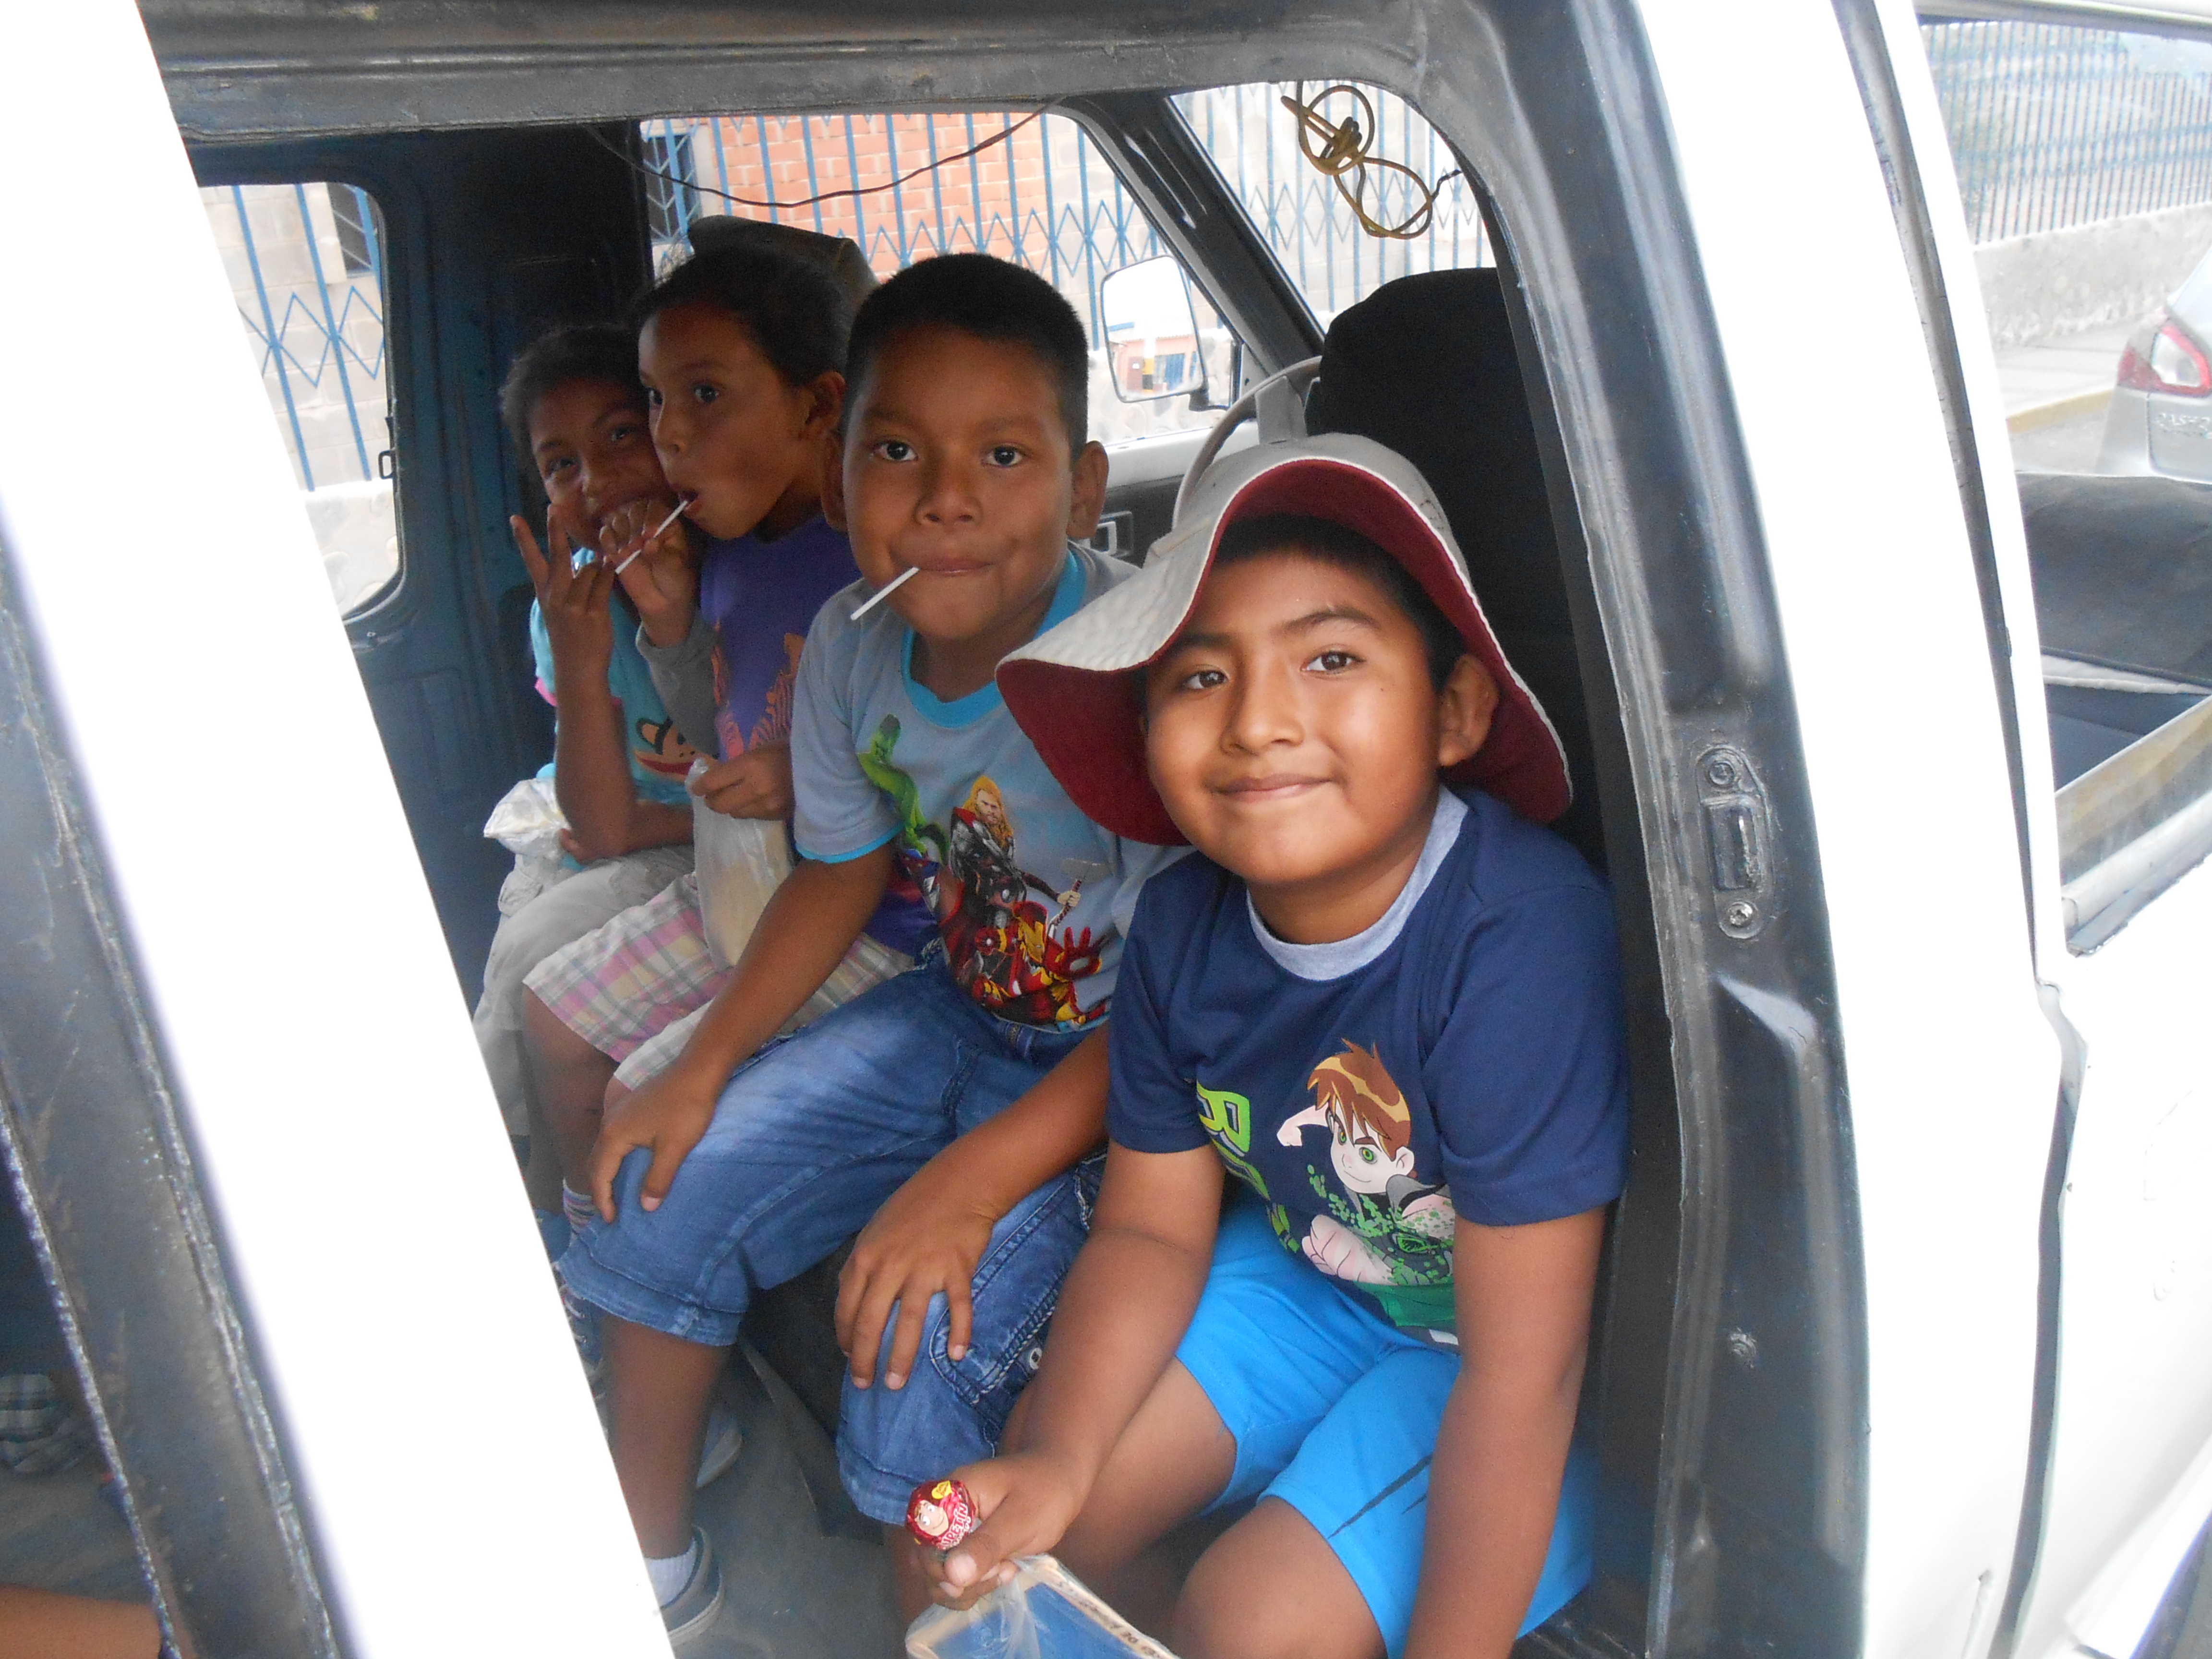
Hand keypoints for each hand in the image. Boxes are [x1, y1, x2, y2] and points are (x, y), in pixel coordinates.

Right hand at [511, 512, 614, 676]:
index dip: (524, 539)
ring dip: (598, 565)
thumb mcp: (559, 610)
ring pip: (588, 570)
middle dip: (556, 532)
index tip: (515, 518)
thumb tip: (579, 557)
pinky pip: (604, 585)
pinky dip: (609, 574)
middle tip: (553, 508)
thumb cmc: (571, 637)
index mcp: (545, 594)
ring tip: (604, 568)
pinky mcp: (594, 615)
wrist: (578, 669)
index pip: (532, 561)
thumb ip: (566, 585)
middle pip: (557, 557)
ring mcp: (574, 606)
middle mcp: (556, 598)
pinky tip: (612, 567)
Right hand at [585, 1057, 722, 1220]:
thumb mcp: (674, 1149)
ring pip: (604, 1150)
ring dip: (606, 1173)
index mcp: (614, 1135)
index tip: (611, 1221)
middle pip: (596, 1163)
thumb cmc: (687, 1109)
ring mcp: (618, 1113)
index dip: (603, 1201)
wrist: (698, 1070)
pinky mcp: (630, 1109)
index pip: (599, 1176)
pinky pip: (613, 1140)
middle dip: (600, 1189)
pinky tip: (629, 1165)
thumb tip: (646, 1207)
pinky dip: (615, 1158)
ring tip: (616, 1193)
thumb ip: (658, 1179)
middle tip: (610, 1211)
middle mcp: (610, 1123)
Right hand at [600, 495, 697, 647]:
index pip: (656, 507)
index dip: (650, 517)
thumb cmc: (675, 580)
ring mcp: (630, 534)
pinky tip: (615, 553)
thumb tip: (650, 543)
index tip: (650, 535)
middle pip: (634, 508)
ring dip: (621, 531)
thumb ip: (662, 554)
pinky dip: (606, 540)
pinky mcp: (615, 546)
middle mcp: (647, 524)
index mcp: (668, 524)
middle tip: (638, 546)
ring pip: (618, 518)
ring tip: (629, 552)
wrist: (662, 602)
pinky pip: (605, 534)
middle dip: (634, 524)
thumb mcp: (674, 568)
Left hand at [692, 743, 794, 820]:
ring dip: (731, 807)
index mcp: (751, 765)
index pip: (714, 781)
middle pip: (721, 805)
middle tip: (711, 796)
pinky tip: (755, 801)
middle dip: (712, 801)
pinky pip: (754, 816)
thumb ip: (738, 764)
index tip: (696, 788)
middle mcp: (757, 788)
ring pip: (736, 814)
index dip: (701, 786)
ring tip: (734, 798)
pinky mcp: (779, 815)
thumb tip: (715, 773)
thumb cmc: (790, 750)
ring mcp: (768, 805)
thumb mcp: (761, 749)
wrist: (824, 766)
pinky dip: (750, 810)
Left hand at [835, 1158, 998, 1389]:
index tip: (849, 1357)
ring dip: (901, 1357)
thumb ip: (863, 1264)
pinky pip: (958, 1307)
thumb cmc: (915, 1206)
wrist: (959, 1183)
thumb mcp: (876, 1230)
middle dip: (864, 1359)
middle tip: (865, 1384)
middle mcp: (890, 1265)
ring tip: (895, 1383)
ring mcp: (924, 1267)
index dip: (845, 1337)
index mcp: (866, 1256)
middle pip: (871, 1322)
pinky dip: (959, 1332)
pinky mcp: (956, 1268)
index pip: (847, 1307)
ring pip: (909, 1322)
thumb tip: (851, 1299)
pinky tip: (955, 1354)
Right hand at [929, 1452, 1089, 1606]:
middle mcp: (944, 1513)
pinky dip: (975, 1585)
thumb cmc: (1044, 1492)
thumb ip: (986, 1546)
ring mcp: (953, 1531)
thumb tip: (952, 1575)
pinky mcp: (965, 1546)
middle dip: (958, 1580)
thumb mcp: (1020, 1520)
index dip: (937, 1565)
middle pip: (926, 1560)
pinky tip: (1004, 1572)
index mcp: (951, 1494)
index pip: (923, 1537)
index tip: (969, 1578)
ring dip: (969, 1586)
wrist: (1059, 1480)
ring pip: (940, 1574)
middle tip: (1000, 1570)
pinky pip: (956, 1576)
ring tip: (1006, 1570)